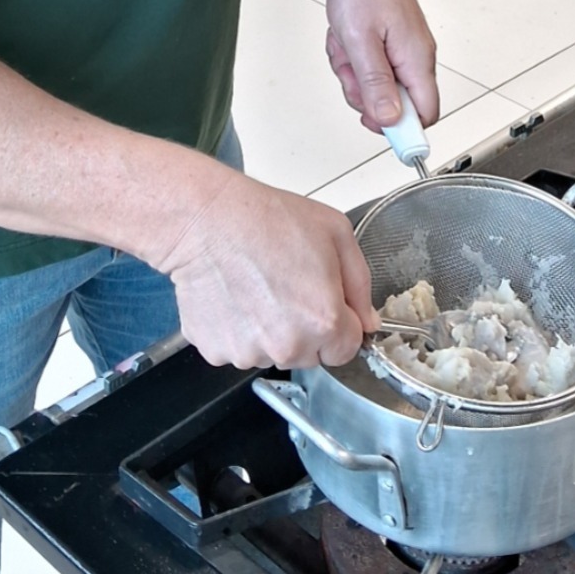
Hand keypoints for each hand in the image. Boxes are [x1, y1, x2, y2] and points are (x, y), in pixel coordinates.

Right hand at [157, 167, 375, 369]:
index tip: (325, 300)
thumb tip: (367, 321)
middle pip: (309, 354)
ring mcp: (247, 353)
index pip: (347, 350)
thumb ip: (360, 285)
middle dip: (306, 328)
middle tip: (288, 285)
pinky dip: (238, 329)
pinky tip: (235, 294)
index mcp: (323, 322)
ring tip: (257, 285)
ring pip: (272, 352)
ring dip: (270, 330)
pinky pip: (238, 348)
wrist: (207, 219)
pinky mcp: (215, 351)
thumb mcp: (337, 233)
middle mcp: (287, 347)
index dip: (340, 324)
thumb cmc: (268, 219)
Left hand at [322, 0, 437, 134]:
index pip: (426, 113)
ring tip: (345, 44)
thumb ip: (375, 84)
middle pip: (395, 102)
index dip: (401, 128)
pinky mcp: (387, 40)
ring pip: (375, 83)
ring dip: (352, 70)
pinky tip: (345, 35)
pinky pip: (367, 65)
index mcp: (417, 58)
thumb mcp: (361, 41)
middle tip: (349, 71)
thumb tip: (390, 119)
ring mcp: (401, 47)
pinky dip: (350, 55)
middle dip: (364, 92)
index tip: (375, 126)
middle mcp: (415, 55)